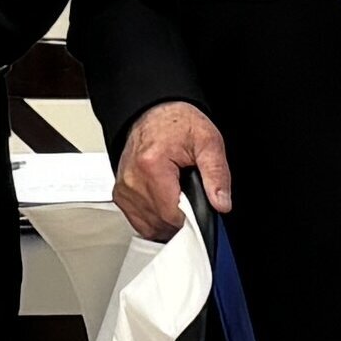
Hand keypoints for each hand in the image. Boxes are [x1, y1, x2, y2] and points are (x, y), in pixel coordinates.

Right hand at [112, 102, 231, 237]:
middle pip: (160, 223)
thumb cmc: (178, 124)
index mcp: (152, 165)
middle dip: (180, 219)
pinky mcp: (120, 195)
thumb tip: (221, 203)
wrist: (154, 112)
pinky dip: (154, 219)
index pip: (171, 215)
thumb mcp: (208, 142)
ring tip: (178, 199)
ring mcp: (123, 189)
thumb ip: (217, 174)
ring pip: (149, 227)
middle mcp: (132, 179)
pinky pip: (139, 222)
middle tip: (190, 199)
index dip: (190, 218)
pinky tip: (164, 204)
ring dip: (167, 221)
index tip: (198, 208)